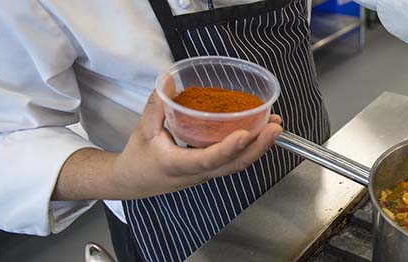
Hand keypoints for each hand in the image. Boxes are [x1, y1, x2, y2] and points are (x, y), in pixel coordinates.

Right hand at [54, 92, 282, 199]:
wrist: (132, 182)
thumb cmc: (138, 156)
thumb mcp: (143, 129)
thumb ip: (158, 104)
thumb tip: (171, 79)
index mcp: (178, 164)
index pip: (208, 159)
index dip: (228, 148)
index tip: (245, 135)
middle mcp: (198, 173)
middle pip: (234, 165)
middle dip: (258, 147)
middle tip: (274, 126)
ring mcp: (206, 174)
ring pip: (237, 165)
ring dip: (259, 147)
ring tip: (274, 126)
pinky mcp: (210, 171)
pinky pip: (233, 162)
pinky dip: (250, 149)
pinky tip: (260, 133)